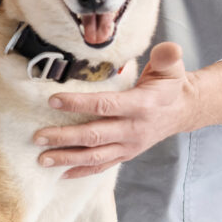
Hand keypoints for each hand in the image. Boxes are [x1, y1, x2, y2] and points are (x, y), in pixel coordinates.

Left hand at [33, 42, 192, 178]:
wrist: (183, 111)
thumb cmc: (171, 85)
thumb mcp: (172, 67)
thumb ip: (167, 57)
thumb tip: (170, 48)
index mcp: (141, 106)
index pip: (105, 105)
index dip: (78, 103)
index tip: (53, 100)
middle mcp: (133, 130)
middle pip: (94, 135)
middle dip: (64, 137)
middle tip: (38, 136)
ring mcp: (129, 146)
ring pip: (94, 156)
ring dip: (67, 157)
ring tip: (42, 158)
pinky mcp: (126, 154)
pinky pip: (102, 166)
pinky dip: (81, 171)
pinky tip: (61, 174)